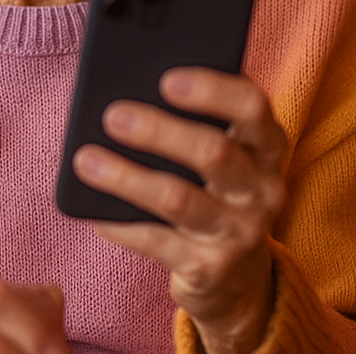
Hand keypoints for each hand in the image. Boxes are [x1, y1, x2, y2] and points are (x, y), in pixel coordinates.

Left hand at [73, 67, 287, 353]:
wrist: (237, 275)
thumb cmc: (217, 192)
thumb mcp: (226, 157)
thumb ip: (199, 124)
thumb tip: (132, 94)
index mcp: (269, 147)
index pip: (252, 108)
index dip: (212, 91)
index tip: (166, 79)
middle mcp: (264, 189)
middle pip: (214, 152)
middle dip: (159, 131)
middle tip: (113, 116)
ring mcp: (240, 232)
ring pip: (179, 199)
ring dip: (127, 177)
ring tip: (86, 159)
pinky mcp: (211, 268)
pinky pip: (156, 241)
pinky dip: (121, 224)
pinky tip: (94, 211)